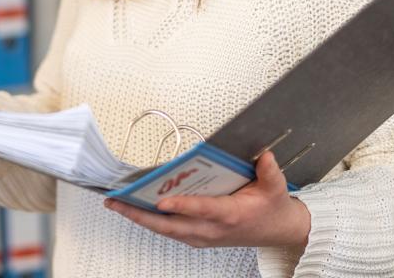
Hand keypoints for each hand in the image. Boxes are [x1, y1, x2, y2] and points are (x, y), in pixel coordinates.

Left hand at [103, 152, 310, 248]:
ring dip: (140, 218)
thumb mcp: (276, 187)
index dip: (180, 205)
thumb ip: (270, 171)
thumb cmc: (272, 208)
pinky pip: (170, 231)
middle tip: (116, 202)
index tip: (160, 199)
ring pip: (166, 230)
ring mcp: (203, 237)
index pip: (200, 210)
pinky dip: (151, 222)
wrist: (277, 230)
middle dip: (141, 214)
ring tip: (117, 204)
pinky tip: (137, 210)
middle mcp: (211, 229)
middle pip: (171, 225)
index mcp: (229, 214)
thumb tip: (265, 155)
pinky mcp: (198, 238)